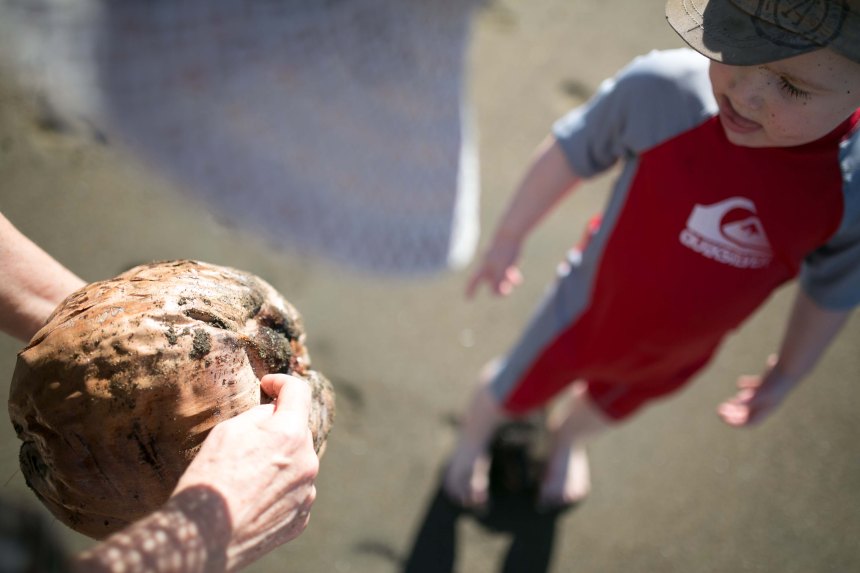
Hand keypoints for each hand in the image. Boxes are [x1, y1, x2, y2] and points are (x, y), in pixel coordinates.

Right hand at [173, 373, 319, 569]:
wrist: (204, 537)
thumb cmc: (210, 480)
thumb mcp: (227, 432)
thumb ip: (258, 416)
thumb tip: (273, 412)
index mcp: (290, 434)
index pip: (298, 392)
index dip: (281, 382)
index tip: (268, 385)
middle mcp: (307, 462)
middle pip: (298, 431)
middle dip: (278, 428)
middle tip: (247, 440)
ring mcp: (307, 493)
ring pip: (298, 463)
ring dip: (280, 461)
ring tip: (246, 475)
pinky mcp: (300, 519)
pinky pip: (295, 493)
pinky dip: (280, 489)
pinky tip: (253, 497)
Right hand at [465, 234, 522, 298]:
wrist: (510, 234)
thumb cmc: (503, 252)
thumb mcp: (501, 269)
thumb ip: (498, 282)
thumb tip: (497, 293)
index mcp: (483, 269)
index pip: (474, 282)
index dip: (471, 290)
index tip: (467, 299)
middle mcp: (488, 268)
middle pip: (492, 285)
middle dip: (501, 289)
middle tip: (508, 290)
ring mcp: (497, 265)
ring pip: (501, 280)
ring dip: (508, 283)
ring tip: (515, 275)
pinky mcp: (505, 261)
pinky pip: (507, 274)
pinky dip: (511, 276)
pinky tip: (515, 272)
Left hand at [717, 355, 793, 426]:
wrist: (790, 368)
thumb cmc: (776, 382)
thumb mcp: (763, 391)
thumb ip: (751, 397)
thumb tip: (737, 402)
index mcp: (765, 410)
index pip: (749, 422)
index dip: (735, 422)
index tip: (723, 418)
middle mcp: (766, 403)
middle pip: (749, 414)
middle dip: (734, 414)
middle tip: (720, 410)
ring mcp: (767, 393)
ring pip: (752, 402)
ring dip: (739, 403)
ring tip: (729, 401)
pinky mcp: (767, 382)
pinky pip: (756, 388)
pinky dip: (747, 386)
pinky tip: (740, 383)